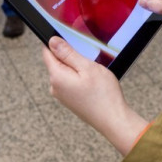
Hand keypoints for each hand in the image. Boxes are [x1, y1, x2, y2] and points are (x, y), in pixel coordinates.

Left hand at [42, 36, 148, 155]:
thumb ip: (68, 53)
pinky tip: (93, 83)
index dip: (58, 43)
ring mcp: (62, 95)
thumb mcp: (87, 67)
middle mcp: (55, 87)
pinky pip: (71, 81)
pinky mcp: (70, 100)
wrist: (113, 120)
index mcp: (57, 77)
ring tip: (94, 74)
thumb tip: (52, 41)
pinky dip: (80, 78)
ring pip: (66, 71)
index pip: (47, 52)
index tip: (72, 43)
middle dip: (72, 56)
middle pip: (57, 61)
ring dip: (78, 68)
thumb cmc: (103, 95)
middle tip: (89, 61)